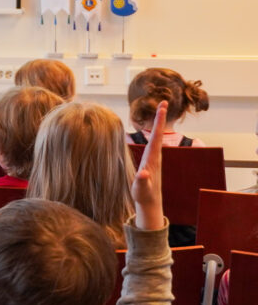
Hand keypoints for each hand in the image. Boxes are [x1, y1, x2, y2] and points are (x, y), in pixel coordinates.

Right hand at [131, 101, 165, 230]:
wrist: (150, 203)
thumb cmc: (144, 195)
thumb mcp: (141, 189)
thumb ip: (142, 181)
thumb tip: (143, 173)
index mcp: (152, 159)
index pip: (156, 136)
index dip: (159, 122)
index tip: (162, 107)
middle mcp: (155, 156)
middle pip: (158, 133)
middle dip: (160, 117)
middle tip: (164, 101)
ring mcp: (154, 158)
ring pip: (157, 136)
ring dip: (159, 123)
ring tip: (161, 109)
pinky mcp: (151, 160)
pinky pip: (153, 142)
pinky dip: (154, 132)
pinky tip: (154, 128)